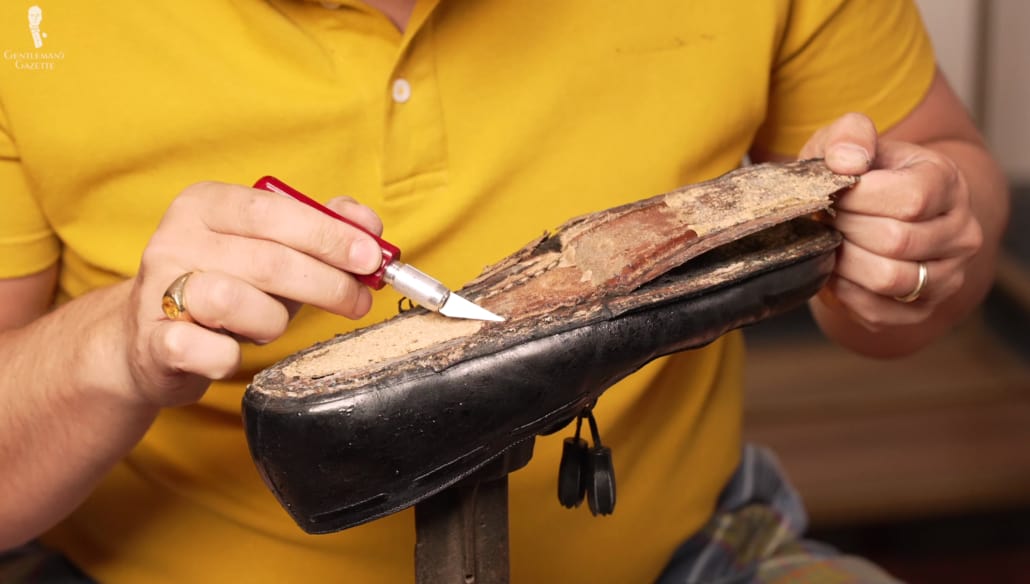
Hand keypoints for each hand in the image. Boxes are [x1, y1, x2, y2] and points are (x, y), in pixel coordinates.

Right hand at [123, 181, 384, 406]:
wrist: (148, 337)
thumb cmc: (227, 286)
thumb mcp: (273, 248)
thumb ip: (322, 228)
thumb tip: (369, 224)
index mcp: (206, 204)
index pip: (274, 211)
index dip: (329, 235)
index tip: (371, 258)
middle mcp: (175, 239)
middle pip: (269, 260)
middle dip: (326, 284)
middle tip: (357, 301)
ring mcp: (158, 290)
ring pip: (237, 302)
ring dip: (273, 321)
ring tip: (270, 325)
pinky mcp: (152, 341)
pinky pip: (209, 351)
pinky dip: (231, 356)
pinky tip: (232, 350)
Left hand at [800, 113, 983, 331]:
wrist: (874, 213)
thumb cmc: (861, 176)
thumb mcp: (849, 143)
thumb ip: (848, 136)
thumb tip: (847, 162)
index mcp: (947, 183)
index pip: (909, 200)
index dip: (858, 200)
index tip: (834, 194)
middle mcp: (960, 232)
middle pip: (896, 242)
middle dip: (846, 230)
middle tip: (826, 220)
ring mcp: (947, 275)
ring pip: (887, 279)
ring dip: (844, 262)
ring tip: (831, 242)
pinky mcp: (921, 309)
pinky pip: (876, 310)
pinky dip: (845, 292)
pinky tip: (837, 268)